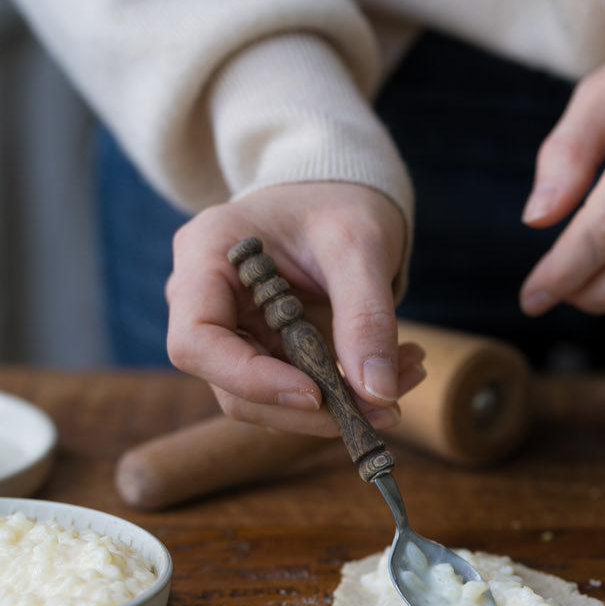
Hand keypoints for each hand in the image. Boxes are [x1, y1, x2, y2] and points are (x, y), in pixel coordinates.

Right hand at [166, 182, 424, 435]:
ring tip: (406, 375)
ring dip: (337, 409)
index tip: (316, 394)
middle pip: (232, 387)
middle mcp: (204, 302)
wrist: (339, 196)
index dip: (250, 380)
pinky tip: (395, 369)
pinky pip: (296, 393)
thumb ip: (366, 316)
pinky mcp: (263, 353)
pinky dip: (346, 394)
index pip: (196, 343)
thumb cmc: (339, 202)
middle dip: (310, 409)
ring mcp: (232, 333)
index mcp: (204, 256)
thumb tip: (377, 394)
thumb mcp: (359, 245)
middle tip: (384, 408)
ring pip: (267, 402)